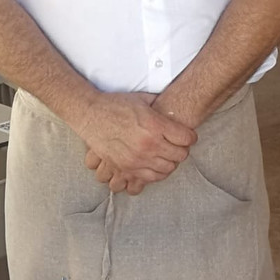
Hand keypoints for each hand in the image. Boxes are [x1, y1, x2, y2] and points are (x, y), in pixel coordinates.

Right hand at [77, 92, 196, 189]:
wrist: (90, 115)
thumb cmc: (115, 105)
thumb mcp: (142, 100)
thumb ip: (161, 107)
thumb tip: (175, 110)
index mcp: (155, 125)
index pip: (187, 138)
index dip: (190, 137)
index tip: (186, 136)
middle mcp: (148, 144)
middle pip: (180, 156)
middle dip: (182, 150)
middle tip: (177, 145)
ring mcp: (137, 159)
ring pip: (168, 169)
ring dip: (170, 162)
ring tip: (165, 155)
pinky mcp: (126, 168)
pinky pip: (150, 178)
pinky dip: (156, 173)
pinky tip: (154, 164)